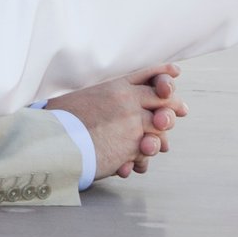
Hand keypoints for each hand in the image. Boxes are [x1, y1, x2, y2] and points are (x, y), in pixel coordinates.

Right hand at [45, 64, 187, 180]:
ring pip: (161, 125)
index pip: (147, 73)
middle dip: (174, 103)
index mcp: (115, 85)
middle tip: (182, 110)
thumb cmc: (61, 121)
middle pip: (162, 96)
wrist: (55, 140)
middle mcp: (128, 99)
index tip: (175, 72)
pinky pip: (149, 149)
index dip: (163, 73)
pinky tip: (138, 165)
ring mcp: (134, 121)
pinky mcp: (133, 143)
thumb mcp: (84, 98)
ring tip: (162, 145)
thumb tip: (110, 104)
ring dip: (162, 136)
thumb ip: (103, 98)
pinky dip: (144, 158)